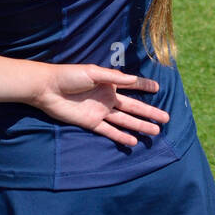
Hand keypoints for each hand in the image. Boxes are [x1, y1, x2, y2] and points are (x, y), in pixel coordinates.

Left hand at [29, 63, 169, 146]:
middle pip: (133, 107)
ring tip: (155, 132)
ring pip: (125, 120)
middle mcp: (108, 98)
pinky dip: (121, 137)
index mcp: (109, 83)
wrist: (47, 88)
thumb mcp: (92, 72)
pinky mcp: (91, 123)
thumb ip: (113, 77)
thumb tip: (134, 80)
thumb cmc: (69, 75)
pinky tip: (133, 141)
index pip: (132, 86)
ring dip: (140, 126)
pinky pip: (109, 131)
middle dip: (149, 113)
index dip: (144, 86)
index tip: (159, 89)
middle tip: (166, 119)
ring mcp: (100, 111)